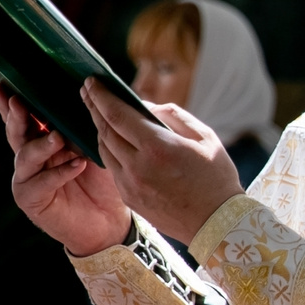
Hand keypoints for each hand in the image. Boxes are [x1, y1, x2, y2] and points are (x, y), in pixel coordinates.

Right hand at [0, 83, 128, 255]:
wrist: (110, 220)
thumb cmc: (102, 181)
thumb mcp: (95, 148)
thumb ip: (83, 128)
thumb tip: (87, 96)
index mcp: (41, 141)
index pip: (24, 119)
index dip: (10, 104)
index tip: (3, 86)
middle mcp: (30, 158)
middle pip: (17, 133)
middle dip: (16, 117)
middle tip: (20, 102)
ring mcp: (27, 179)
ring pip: (25, 157)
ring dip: (41, 145)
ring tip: (58, 138)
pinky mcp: (31, 200)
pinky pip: (41, 183)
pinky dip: (59, 173)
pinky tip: (76, 165)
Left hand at [81, 80, 245, 244]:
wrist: (215, 222)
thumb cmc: (216, 177)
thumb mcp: (205, 138)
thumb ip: (173, 116)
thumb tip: (145, 107)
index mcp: (158, 147)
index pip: (118, 115)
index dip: (102, 96)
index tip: (92, 82)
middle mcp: (138, 165)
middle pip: (105, 130)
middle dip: (94, 107)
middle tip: (87, 91)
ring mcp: (130, 184)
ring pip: (104, 149)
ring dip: (99, 128)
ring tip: (98, 113)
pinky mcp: (129, 197)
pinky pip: (112, 167)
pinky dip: (109, 149)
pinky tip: (112, 140)